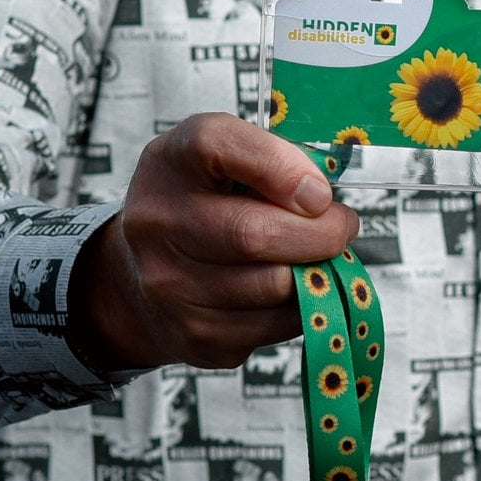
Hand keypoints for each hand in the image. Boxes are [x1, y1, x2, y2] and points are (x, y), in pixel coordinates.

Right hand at [69, 112, 355, 371]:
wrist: (138, 276)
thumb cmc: (201, 204)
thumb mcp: (226, 159)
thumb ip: (276, 159)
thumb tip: (323, 203)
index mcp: (171, 161)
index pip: (219, 146)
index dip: (281, 167)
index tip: (319, 190)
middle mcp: (158, 222)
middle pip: (256, 233)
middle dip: (322, 233)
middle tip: (341, 226)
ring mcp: (170, 284)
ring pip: (275, 285)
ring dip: (317, 272)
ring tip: (315, 255)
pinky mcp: (196, 334)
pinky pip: (276, 325)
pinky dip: (301, 307)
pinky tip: (290, 288)